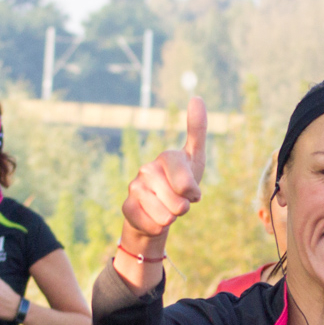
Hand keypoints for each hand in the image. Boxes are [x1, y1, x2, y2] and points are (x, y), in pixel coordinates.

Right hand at [119, 97, 206, 257]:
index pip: (186, 184)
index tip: (192, 192)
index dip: (192, 194)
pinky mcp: (126, 207)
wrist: (158, 209)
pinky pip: (152, 225)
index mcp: (167, 157)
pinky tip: (153, 217)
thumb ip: (197, 131)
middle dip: (183, 209)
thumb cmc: (181, 183)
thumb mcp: (196, 159)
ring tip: (166, 209)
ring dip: (170, 218)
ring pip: (165, 216)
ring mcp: (134, 187)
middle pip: (178, 203)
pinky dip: (157, 227)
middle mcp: (147, 169)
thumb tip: (196, 97)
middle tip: (178, 202)